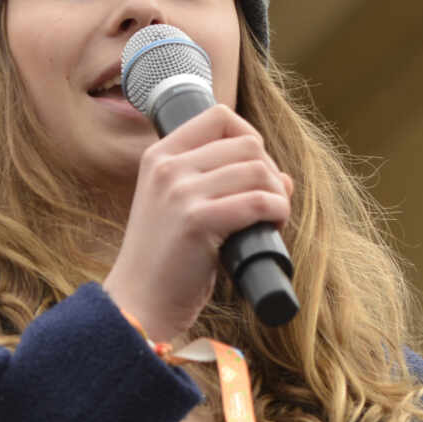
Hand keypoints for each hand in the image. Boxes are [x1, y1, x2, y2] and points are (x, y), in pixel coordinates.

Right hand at [104, 104, 291, 341]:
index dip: (250, 138)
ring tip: (271, 220)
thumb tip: (282, 176)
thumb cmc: (167, 261)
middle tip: (267, 205)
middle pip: (247, 144)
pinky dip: (277, 213)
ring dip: (277, 196)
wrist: (139, 304)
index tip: (254, 171)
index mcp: (159, 156)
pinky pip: (258, 202)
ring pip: (258, 171)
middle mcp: (167, 168)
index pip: (219, 116)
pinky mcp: (196, 221)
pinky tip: (272, 228)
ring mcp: (180, 192)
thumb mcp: (183, 209)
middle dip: (269, 173)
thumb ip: (223, 184)